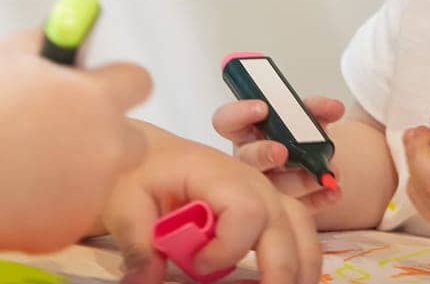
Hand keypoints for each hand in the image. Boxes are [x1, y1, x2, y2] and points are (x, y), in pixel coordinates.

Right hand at [0, 29, 150, 252]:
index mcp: (95, 97)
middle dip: (105, 136)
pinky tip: (10, 192)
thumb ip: (47, 41)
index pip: (139, 81)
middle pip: (133, 140)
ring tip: (22, 164)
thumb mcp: (8, 54)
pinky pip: (68, 212)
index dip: (118, 84)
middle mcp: (105, 145)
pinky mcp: (68, 228)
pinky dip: (48, 205)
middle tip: (64, 133)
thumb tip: (67, 33)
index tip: (99, 88)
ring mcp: (90, 192)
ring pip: (97, 180)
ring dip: (74, 173)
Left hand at [103, 126, 320, 283]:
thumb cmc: (140, 174)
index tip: (197, 266)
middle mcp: (251, 182)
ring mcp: (265, 193)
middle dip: (280, 271)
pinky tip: (288, 281)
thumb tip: (143, 282)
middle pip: (283, 225)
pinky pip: (299, 231)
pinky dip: (301, 260)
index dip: (229, 247)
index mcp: (217, 174)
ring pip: (302, 229)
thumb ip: (138, 244)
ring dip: (300, 268)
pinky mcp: (268, 208)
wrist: (149, 158)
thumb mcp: (126, 205)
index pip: (245, 211)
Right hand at [211, 95, 346, 212]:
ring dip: (301, 179)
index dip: (240, 113)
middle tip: (282, 152)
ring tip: (324, 175)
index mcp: (246, 131)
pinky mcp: (282, 207)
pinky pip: (297, 206)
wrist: (313, 160)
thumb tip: (334, 107)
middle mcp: (249, 159)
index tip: (261, 108)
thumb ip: (315, 110)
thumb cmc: (297, 135)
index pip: (227, 120)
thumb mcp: (304, 116)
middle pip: (246, 158)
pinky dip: (318, 199)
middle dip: (263, 153)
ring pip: (273, 186)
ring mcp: (262, 185)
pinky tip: (332, 192)